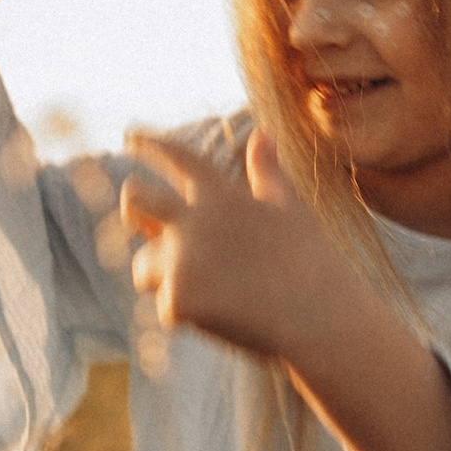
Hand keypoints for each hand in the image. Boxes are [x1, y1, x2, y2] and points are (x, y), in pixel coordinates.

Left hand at [120, 122, 341, 361]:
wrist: (320, 317)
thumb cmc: (311, 263)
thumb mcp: (290, 207)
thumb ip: (267, 171)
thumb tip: (263, 132)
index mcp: (219, 193)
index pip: (176, 157)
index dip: (150, 144)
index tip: (130, 136)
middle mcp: (193, 219)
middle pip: (135, 200)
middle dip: (135, 210)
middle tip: (145, 224)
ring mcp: (182, 259)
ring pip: (145, 267)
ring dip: (165, 279)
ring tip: (217, 294)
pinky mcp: (178, 300)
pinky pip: (166, 307)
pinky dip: (189, 316)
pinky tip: (224, 318)